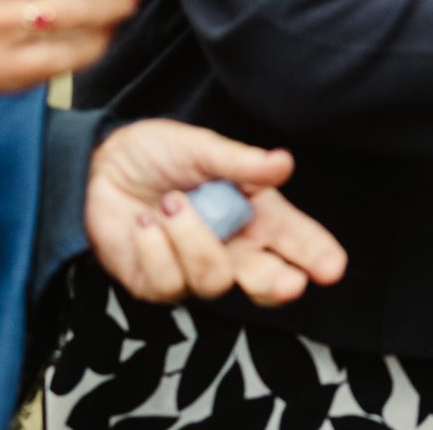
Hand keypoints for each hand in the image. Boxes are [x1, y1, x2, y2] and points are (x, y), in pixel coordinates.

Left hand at [85, 121, 345, 306]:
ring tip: (170, 203)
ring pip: (213, 280)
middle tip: (289, 283)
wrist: (99, 166)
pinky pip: (167, 282)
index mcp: (255, 214)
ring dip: (192, 238)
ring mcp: (194, 271)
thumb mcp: (201, 148)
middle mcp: (232, 247)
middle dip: (278, 284)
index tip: (334, 268)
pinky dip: (155, 247)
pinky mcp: (156, 285)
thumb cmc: (159, 153)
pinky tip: (146, 223)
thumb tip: (283, 164)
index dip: (317, 255)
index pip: (295, 239)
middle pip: (265, 280)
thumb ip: (241, 162)